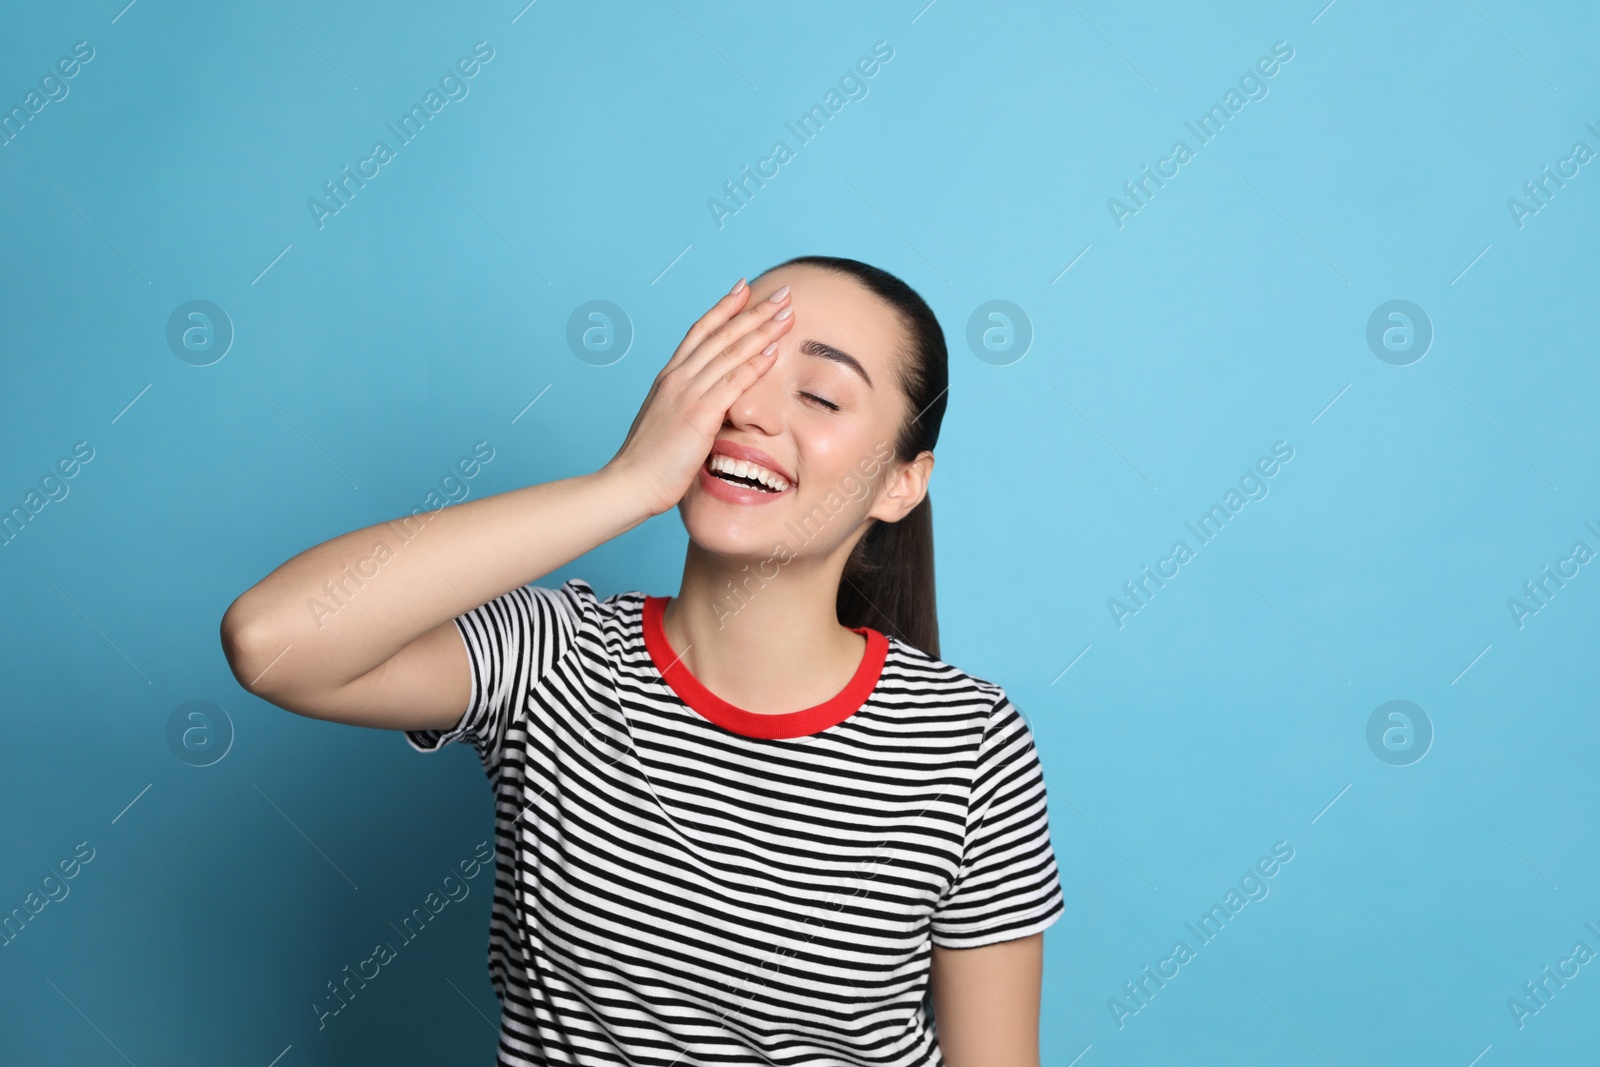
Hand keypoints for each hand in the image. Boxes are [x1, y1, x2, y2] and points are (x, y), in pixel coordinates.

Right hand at [602, 279, 794, 515]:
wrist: (630, 483)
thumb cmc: (648, 460)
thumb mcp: (667, 421)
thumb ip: (686, 405)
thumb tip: (708, 404)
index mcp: (669, 376)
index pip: (700, 331)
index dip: (724, 307)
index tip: (744, 287)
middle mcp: (677, 377)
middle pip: (721, 334)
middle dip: (754, 310)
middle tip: (782, 293)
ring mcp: (687, 394)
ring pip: (730, 352)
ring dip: (762, 330)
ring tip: (787, 314)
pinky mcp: (698, 415)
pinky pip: (732, 383)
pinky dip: (754, 365)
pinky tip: (773, 352)